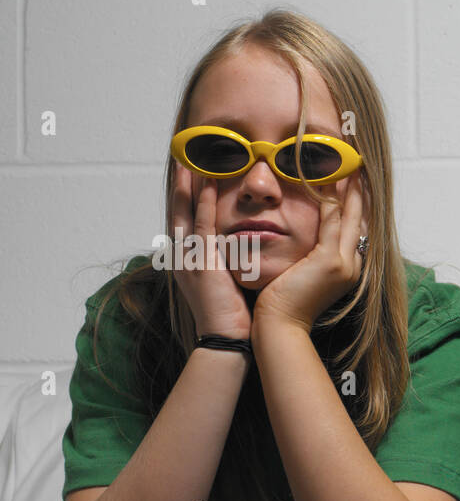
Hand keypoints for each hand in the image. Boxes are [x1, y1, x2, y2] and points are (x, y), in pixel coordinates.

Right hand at [168, 169, 252, 338]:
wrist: (226, 341)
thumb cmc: (232, 318)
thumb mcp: (226, 286)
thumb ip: (228, 266)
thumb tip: (241, 253)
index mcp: (188, 264)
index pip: (185, 224)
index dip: (185, 201)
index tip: (189, 178)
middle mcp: (183, 258)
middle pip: (178, 214)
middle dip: (180, 187)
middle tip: (182, 160)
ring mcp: (189, 260)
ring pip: (186, 214)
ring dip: (188, 186)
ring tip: (190, 160)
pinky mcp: (202, 264)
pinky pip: (202, 225)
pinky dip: (203, 203)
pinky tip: (207, 183)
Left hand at [254, 178, 365, 333]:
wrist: (281, 327)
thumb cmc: (283, 304)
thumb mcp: (302, 275)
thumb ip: (309, 256)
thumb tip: (305, 238)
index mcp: (347, 269)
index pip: (355, 229)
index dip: (357, 204)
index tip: (355, 181)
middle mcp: (352, 265)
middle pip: (360, 219)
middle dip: (360, 192)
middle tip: (359, 165)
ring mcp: (344, 264)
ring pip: (349, 217)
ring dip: (349, 189)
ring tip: (348, 164)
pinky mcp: (329, 262)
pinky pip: (331, 222)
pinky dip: (330, 199)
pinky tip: (327, 179)